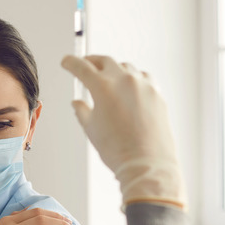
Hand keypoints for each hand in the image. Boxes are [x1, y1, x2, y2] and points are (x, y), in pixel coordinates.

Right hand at [61, 55, 185, 208]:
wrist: (146, 163)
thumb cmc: (118, 150)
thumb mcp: (91, 129)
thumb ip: (82, 111)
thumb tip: (78, 103)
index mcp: (103, 87)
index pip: (81, 67)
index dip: (71, 63)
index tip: (67, 61)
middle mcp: (124, 80)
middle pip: (104, 61)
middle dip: (92, 61)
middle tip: (85, 65)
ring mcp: (143, 85)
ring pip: (125, 67)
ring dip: (113, 69)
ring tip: (107, 78)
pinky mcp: (157, 93)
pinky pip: (143, 78)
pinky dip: (133, 78)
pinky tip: (129, 88)